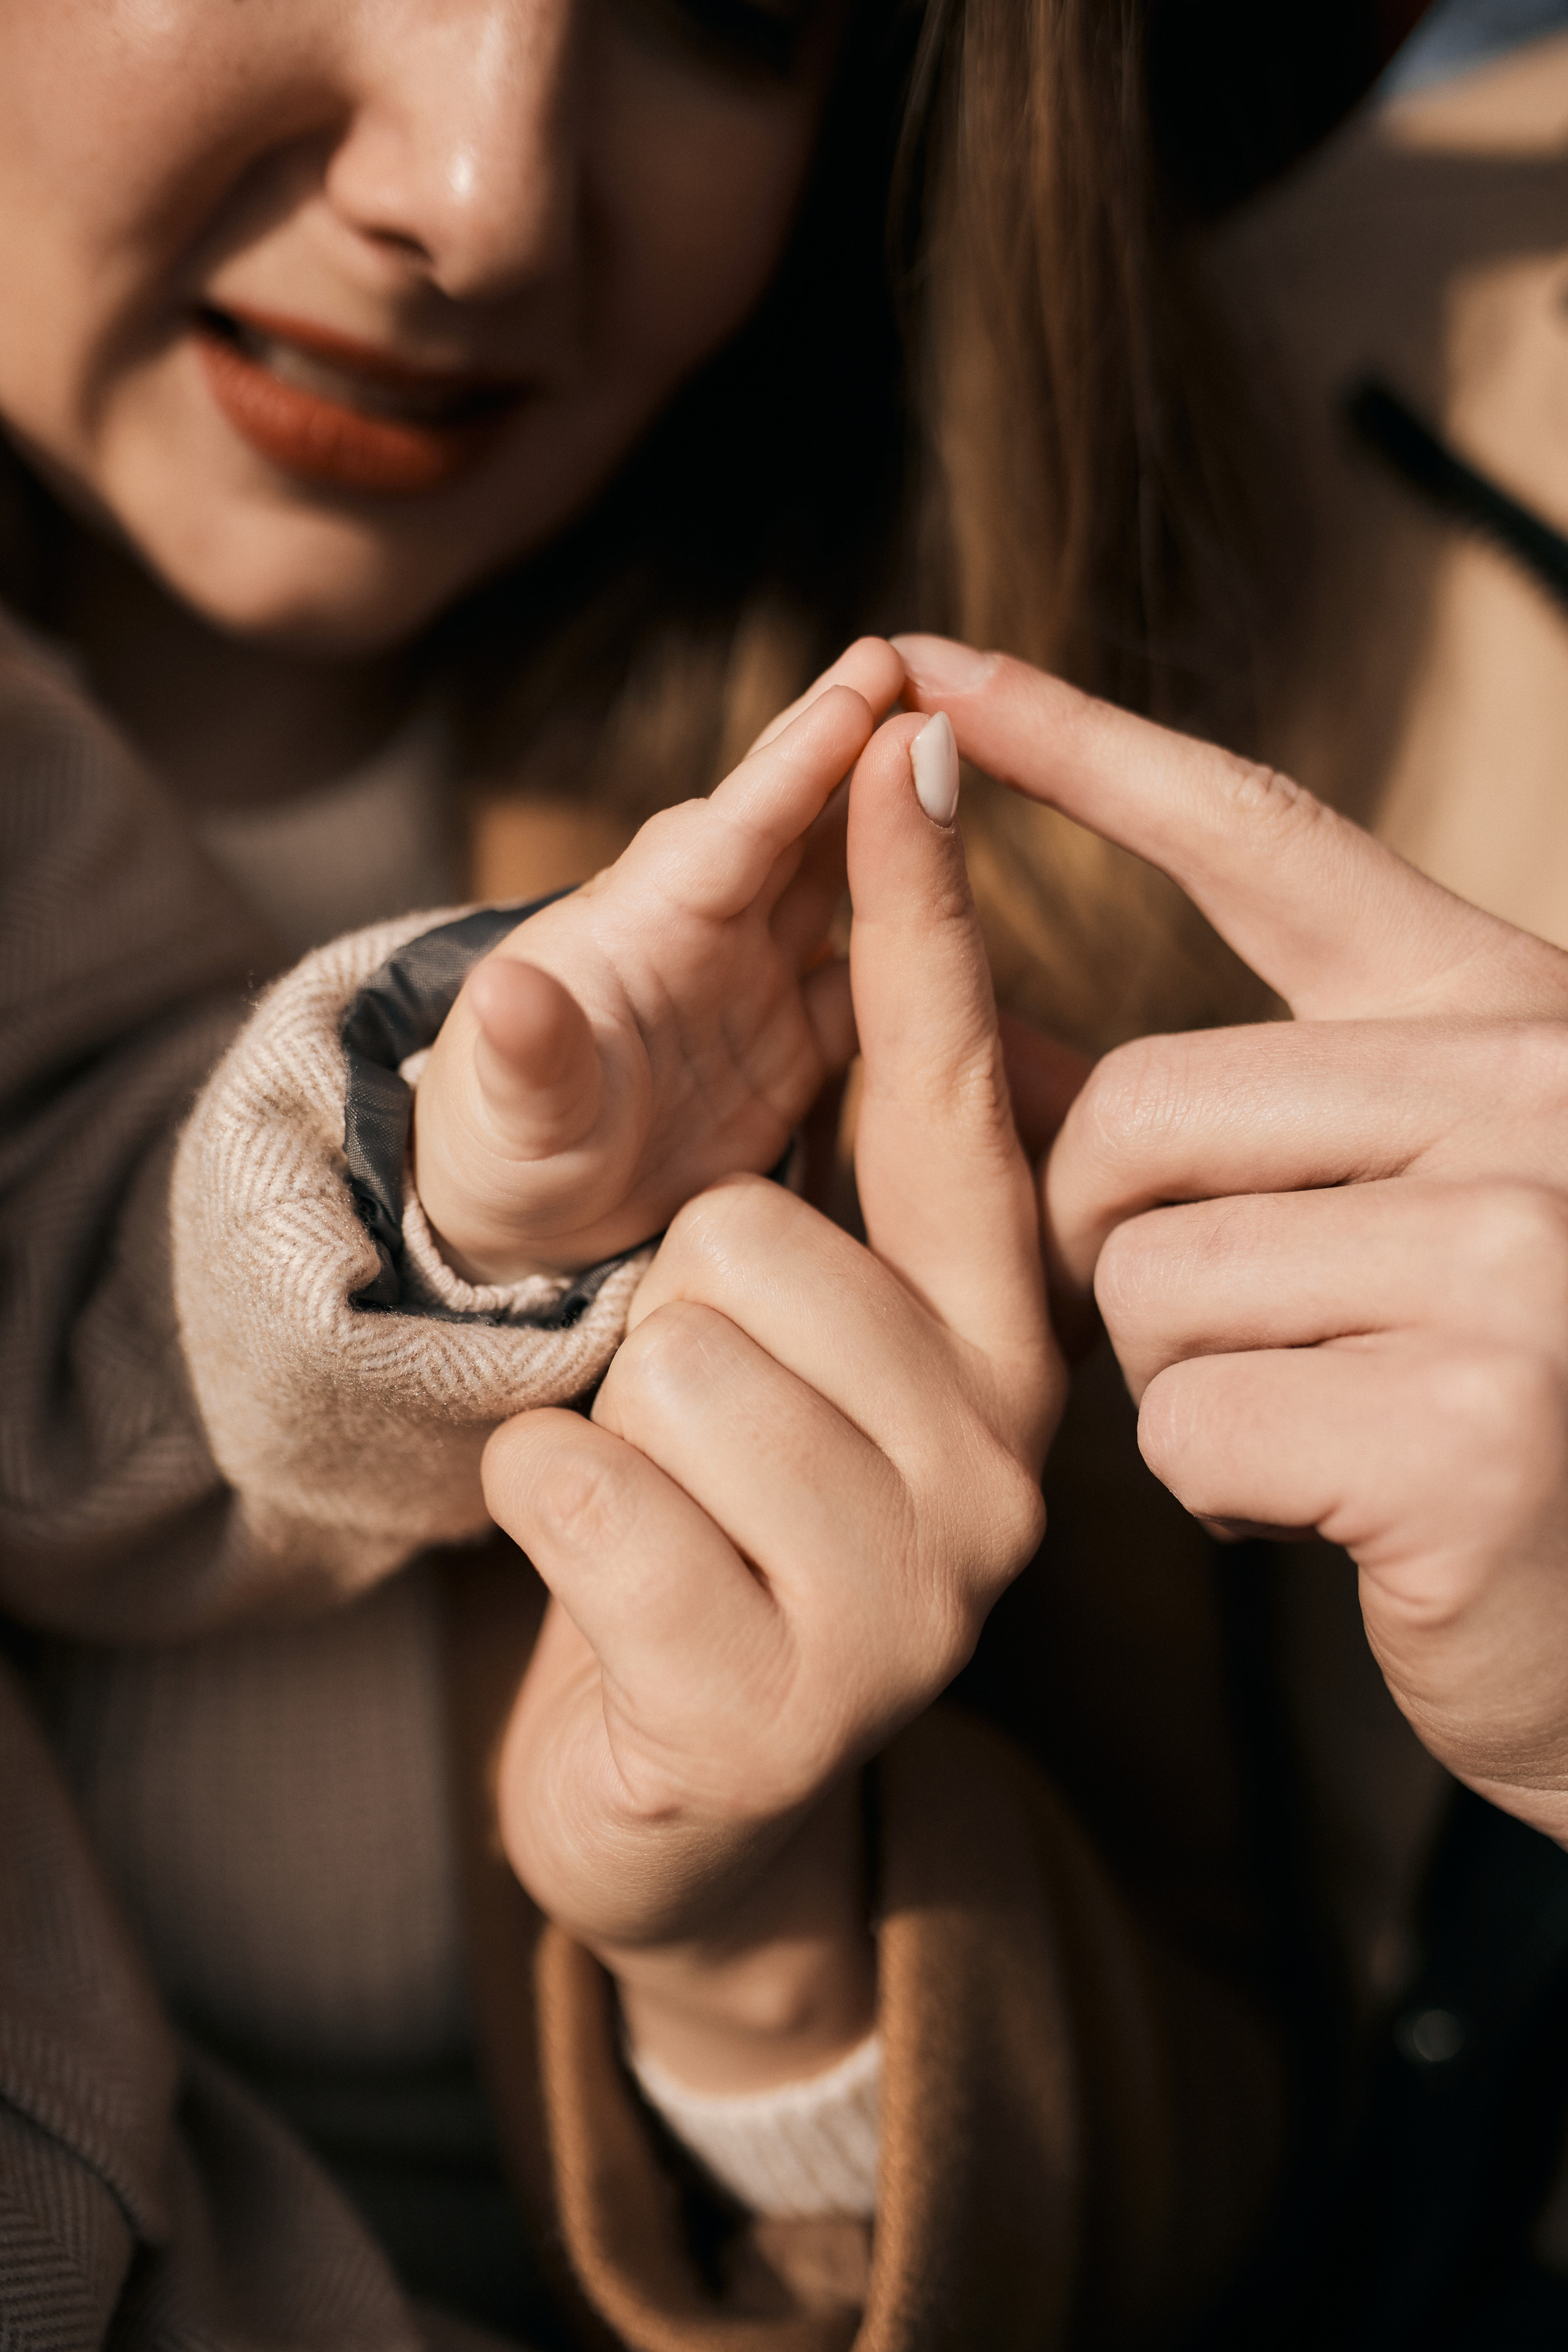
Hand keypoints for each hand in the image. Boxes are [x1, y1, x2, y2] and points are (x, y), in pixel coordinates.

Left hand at [413, 638, 903, 1281]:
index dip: (797, 764)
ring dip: (894, 815)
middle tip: (923, 659)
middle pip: (792, 821)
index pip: (728, 834)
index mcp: (635, 931)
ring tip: (963, 740)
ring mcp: (754, 985)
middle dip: (852, 742)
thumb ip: (522, 1056)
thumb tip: (503, 991)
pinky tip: (976, 898)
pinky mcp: (793, 1047)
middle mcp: (702, 936)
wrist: (522, 1224)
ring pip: (840, 879)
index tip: (864, 685)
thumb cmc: (496, 1157)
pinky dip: (925, 936)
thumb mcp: (509, 1115)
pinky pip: (877, 981)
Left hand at [480, 702, 1057, 2085]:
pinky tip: (610, 1582)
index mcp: (1001, 1353)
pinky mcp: (770, 1714)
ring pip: (676, 1363)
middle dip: (675, 1309)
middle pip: (758, 1238)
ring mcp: (901, 1609)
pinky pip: (576, 1491)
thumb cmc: (727, 1537)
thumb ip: (843, 1199)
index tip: (904, 727)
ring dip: (610, 1422)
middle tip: (699, 1423)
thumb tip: (845, 943)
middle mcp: (998, 1471)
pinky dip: (540, 1509)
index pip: (957, 1105)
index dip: (920, 914)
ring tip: (666, 1507)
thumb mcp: (779, 1357)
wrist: (688, 1807)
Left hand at [897, 633, 1567, 1844]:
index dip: (1092, 749)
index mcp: (1516, 1025)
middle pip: (1143, 1112)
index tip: (940, 664)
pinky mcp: (1467, 1432)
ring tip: (1329, 1424)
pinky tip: (1346, 1511)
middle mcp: (1534, 1106)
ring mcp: (1517, 1263)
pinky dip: (1227, 1491)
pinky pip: (1190, 1426)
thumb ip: (1233, 1114)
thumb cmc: (1510, 1412)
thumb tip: (991, 1037)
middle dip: (1118, 1242)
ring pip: (1151, 1279)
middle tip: (1224, 1330)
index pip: (1270, 846)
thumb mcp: (1400, 1213)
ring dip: (1187, 1378)